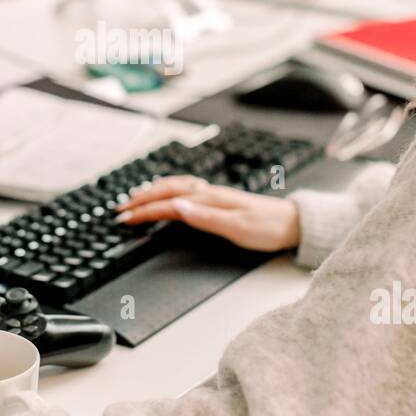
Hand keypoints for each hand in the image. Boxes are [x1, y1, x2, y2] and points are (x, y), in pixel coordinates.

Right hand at [116, 175, 300, 252]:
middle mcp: (210, 193)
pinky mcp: (220, 199)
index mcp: (210, 199)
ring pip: (176, 186)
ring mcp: (215, 194)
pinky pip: (186, 188)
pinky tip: (169, 193)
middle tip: (121, 209)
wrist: (293, 224)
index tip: (125, 218)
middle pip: (168, 191)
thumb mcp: (237, 228)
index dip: (145, 210)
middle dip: (142, 199)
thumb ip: (206, 218)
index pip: (169, 203)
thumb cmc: (269, 228)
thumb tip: (177, 207)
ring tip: (136, 198)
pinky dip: (169, 189)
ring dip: (153, 191)